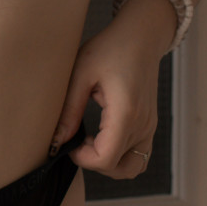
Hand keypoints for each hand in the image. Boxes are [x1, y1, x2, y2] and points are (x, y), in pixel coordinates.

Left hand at [48, 0, 171, 178]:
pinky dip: (121, 157)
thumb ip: (69, 110)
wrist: (140, 36)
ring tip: (91, 141)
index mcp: (126, 112)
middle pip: (119, 169)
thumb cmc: (110, 48)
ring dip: (109, 164)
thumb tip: (56, 141)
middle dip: (93, 163)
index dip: (83, 159)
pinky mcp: (150, 125)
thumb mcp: (81, 73)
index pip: (106, 159)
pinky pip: (139, 156)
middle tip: (77, 141)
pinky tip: (104, 138)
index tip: (69, 143)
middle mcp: (143, 124)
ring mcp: (150, 126)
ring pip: (132, 167)